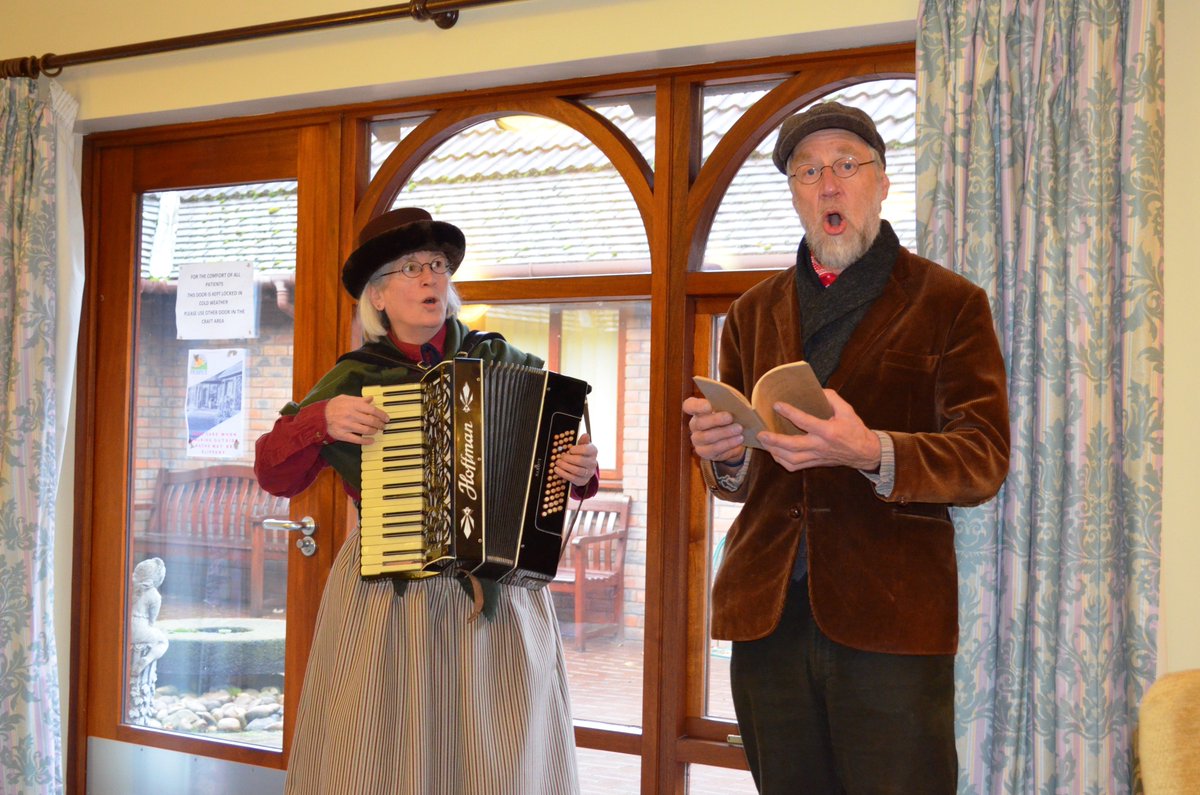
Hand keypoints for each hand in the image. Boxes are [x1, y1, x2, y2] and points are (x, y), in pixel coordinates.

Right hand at [324, 394, 389, 445]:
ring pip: (366, 430)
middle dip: (380, 424)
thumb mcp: (345, 398)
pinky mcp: (342, 435)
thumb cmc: (333, 406)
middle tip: (383, 426)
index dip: (382, 415)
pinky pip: (357, 440)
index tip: (386, 418)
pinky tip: (371, 440)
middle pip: (371, 421)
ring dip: (374, 431)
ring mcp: (347, 426)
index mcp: (353, 405)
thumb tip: (370, 399)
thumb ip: (358, 399)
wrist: (319, 416)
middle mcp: (351, 415)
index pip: (372, 410)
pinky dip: (366, 441)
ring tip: (376, 431)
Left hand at [555, 433, 597, 486]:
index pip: (586, 450)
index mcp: (593, 451)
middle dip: (568, 459)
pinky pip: (573, 479)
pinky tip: (557, 470)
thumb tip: (585, 435)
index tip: (570, 449)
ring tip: (557, 462)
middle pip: (581, 461)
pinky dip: (563, 474)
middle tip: (561, 457)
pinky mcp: (583, 481)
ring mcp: (589, 473)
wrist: (584, 466)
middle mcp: (593, 463)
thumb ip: (582, 441)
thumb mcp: (581, 445)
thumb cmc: (580, 453)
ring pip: (577, 471)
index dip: (577, 450)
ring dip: (565, 466)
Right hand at [683, 396, 745, 464]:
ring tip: (739, 429)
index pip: (689, 406)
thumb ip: (729, 402)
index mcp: (697, 410)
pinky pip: (714, 450)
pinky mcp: (704, 452)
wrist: (736, 436)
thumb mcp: (730, 406)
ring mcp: (697, 440)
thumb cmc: (730, 416)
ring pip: (707, 437)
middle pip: (699, 423)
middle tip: (730, 417)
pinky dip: (728, 444)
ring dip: (724, 433)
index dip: (697, 406)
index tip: (709, 406)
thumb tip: (733, 402)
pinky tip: (738, 439)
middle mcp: (694, 425)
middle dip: (716, 420)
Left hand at [757, 389, 880, 471]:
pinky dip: (782, 461)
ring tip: (764, 442)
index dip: (790, 413)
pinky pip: (795, 466)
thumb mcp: (847, 410)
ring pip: (792, 459)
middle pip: (793, 446)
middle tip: (760, 434)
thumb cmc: (855, 429)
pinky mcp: (815, 463)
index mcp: (828, 431)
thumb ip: (832, 398)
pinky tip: (775, 453)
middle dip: (775, 441)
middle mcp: (821, 446)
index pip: (806, 421)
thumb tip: (816, 390)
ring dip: (775, 452)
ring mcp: (817, 457)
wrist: (865, 452)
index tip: (776, 405)